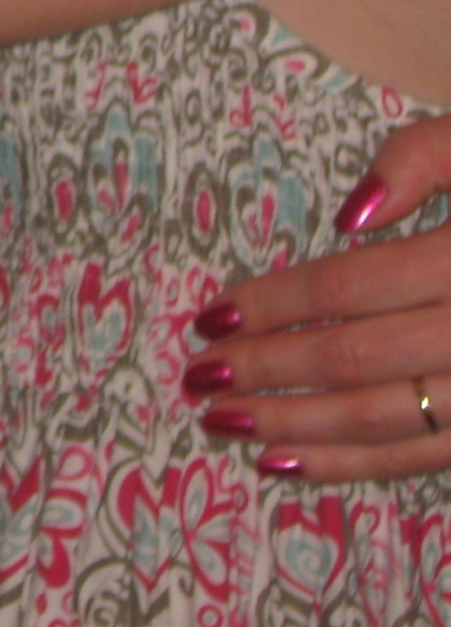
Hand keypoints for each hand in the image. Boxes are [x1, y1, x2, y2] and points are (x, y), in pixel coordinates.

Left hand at [181, 110, 450, 480]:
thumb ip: (421, 159)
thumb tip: (347, 216)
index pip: (353, 287)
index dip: (276, 303)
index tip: (211, 313)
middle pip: (359, 360)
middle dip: (268, 372)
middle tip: (198, 376)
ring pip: (390, 422)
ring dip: (298, 431)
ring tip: (223, 426)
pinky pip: (431, 456)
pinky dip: (357, 467)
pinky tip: (293, 465)